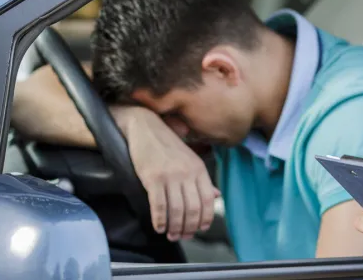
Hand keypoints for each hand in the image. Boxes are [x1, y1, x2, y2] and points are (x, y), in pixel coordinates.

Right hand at [117, 107, 219, 240]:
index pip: (208, 199)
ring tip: (171, 234)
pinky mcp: (152, 178)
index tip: (201, 229)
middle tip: (183, 236)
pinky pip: (159, 205)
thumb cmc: (168, 145)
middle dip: (189, 227)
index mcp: (199, 169)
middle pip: (193, 208)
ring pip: (177, 210)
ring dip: (175, 227)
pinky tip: (159, 227)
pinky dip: (160, 220)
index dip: (206, 218)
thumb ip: (203, 179)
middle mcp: (187, 173)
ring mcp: (170, 175)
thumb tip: (216, 196)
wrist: (145, 127)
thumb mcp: (190, 159)